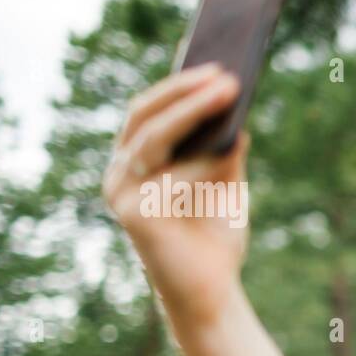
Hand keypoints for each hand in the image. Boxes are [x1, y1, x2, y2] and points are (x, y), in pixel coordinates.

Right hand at [102, 63, 252, 325]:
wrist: (211, 290)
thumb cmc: (216, 236)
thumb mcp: (226, 182)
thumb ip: (224, 149)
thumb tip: (234, 108)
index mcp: (138, 160)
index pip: (152, 110)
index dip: (181, 85)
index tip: (217, 65)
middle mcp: (122, 172)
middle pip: (147, 115)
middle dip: (187, 91)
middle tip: (225, 75)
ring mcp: (122, 191)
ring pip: (154, 136)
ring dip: (192, 110)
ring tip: (227, 92)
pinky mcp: (132, 214)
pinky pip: (168, 175)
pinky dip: (200, 161)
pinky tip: (227, 148)